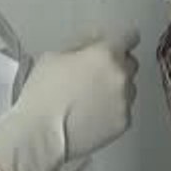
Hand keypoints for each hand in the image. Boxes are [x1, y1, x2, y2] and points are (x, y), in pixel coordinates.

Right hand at [0, 29, 138, 170]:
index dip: (119, 39)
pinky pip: (123, 110)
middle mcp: (120, 76)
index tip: (113, 45)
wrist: (40, 134)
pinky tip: (90, 114)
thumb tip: (93, 42)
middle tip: (94, 74)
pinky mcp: (123, 123)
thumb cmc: (41, 95)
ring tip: (90, 98)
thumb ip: (81, 44)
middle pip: (130, 63)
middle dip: (115, 65)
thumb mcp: (54, 56)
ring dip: (115, 89)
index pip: (129, 36)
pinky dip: (112, 111)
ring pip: (128, 88)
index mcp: (105, 54)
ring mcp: (124, 101)